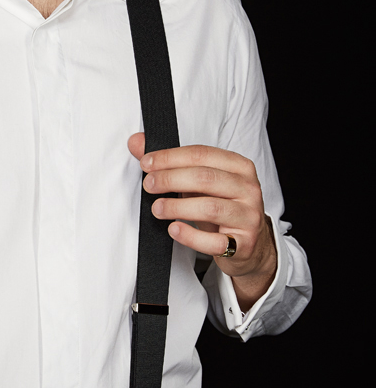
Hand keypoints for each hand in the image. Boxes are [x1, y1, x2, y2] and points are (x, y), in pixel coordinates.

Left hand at [128, 133, 275, 310]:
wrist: (249, 244)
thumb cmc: (222, 206)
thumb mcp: (200, 183)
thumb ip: (170, 162)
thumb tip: (137, 143)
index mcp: (239, 167)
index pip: (202, 154)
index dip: (171, 157)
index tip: (146, 163)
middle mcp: (248, 189)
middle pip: (205, 178)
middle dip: (171, 179)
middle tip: (149, 184)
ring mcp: (248, 217)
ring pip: (210, 208)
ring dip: (177, 207)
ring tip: (157, 208)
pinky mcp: (243, 244)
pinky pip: (214, 241)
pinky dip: (190, 236)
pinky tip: (174, 229)